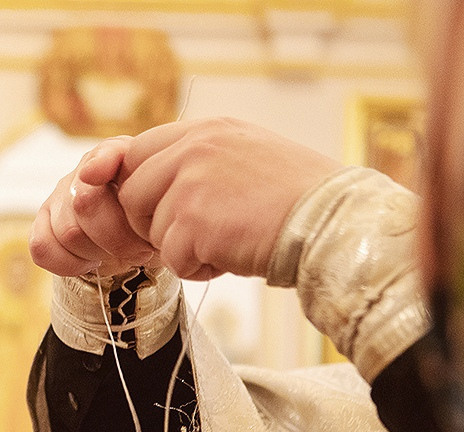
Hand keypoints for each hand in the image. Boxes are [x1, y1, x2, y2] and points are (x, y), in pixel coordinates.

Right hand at [30, 135, 156, 277]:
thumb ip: (164, 202)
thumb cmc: (153, 220)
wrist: (135, 239)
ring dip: (98, 253)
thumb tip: (157, 221)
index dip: (100, 163)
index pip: (103, 154)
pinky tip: (89, 263)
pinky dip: (67, 263)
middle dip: (119, 239)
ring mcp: (60, 198)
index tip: (95, 176)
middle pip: (86, 203)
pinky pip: (43, 247)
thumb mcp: (168, 207)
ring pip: (68, 232)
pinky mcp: (43, 225)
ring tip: (121, 257)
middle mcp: (84, 172)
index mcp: (120, 158)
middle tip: (142, 251)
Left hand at [104, 117, 344, 280]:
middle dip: (152, 223)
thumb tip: (151, 179)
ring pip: (152, 232)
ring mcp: (190, 185)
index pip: (136, 153)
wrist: (332, 219)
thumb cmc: (295, 196)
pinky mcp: (193, 222)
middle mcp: (192, 149)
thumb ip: (198, 159)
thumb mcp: (244, 154)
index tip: (153, 210)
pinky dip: (200, 269)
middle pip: (131, 195)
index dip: (138, 187)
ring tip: (228, 241)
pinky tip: (233, 255)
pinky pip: (173, 260)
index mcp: (204, 131)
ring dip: (184, 249)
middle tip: (193, 235)